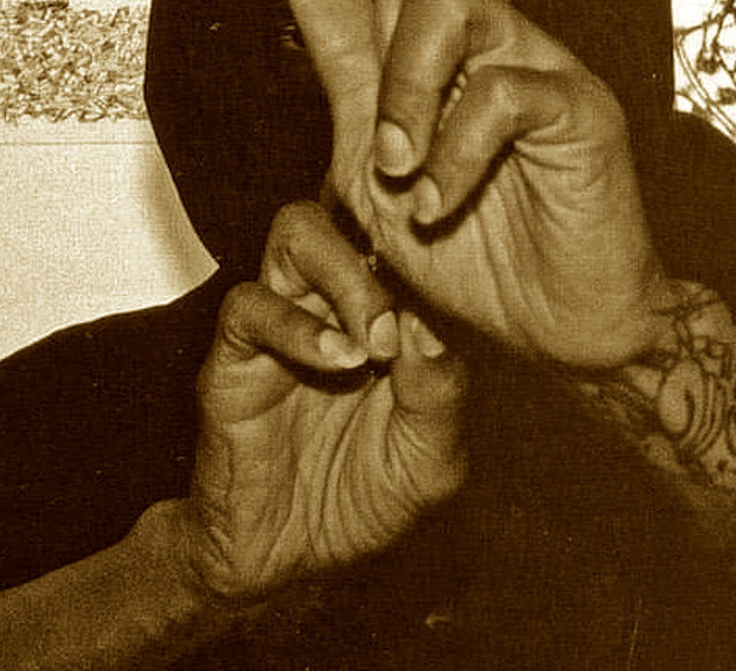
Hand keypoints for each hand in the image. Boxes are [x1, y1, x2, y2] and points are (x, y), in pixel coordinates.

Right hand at [184, 201, 466, 599]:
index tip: (468, 282)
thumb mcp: (430, 457)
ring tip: (373, 342)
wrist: (287, 559)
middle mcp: (340, 297)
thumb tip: (428, 327)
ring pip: (299, 232)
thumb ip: (441, 392)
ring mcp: (287, 316)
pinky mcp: (235, 354)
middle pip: (354, 207)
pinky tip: (338, 363)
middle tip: (405, 322)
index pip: (415, 234)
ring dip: (345, 277)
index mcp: (395, 307)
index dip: (442, 240)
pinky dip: (297, 328)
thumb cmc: (368, 495)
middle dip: (389, 244)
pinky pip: (250, 307)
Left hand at [281, 0, 662, 366]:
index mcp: (445, 45)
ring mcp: (540, 62)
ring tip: (394, 170)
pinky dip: (450, 151)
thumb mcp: (372, 171)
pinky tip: (442, 197)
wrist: (565, 333)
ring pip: (450, 0)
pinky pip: (496, 92)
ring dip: (401, 87)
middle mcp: (495, 34)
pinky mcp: (577, 107)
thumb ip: (347, 71)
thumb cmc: (478, 256)